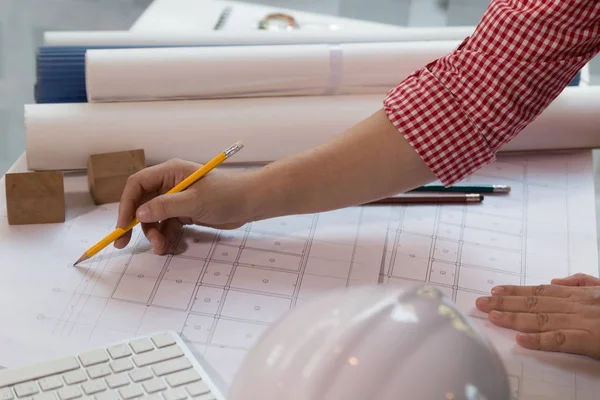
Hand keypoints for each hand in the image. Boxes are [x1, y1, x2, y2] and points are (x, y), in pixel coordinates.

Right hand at [114, 159, 259, 254]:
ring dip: (153, 234)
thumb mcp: (194, 201)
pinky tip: (170, 247)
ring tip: (161, 248)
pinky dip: (165, 238)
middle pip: (141, 204)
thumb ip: (165, 206)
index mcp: (169, 172)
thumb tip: (139, 213)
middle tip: (123, 243)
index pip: (137, 185)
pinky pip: (166, 227)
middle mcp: (170, 184)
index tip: (122, 226)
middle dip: (134, 224)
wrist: (250, 203)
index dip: (126, 205)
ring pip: (153, 219)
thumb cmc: (226, 195)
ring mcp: (177, 200)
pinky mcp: (185, 213)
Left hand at [475, 273, 599, 359]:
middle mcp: (577, 305)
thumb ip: (581, 282)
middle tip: (479, 302)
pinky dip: (540, 340)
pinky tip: (521, 339)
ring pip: (541, 319)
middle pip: (533, 303)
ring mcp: (583, 321)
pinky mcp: (591, 340)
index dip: (514, 290)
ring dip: (514, 318)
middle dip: (504, 302)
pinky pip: (561, 340)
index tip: (493, 290)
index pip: (539, 291)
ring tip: (492, 316)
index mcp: (579, 295)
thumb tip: (554, 279)